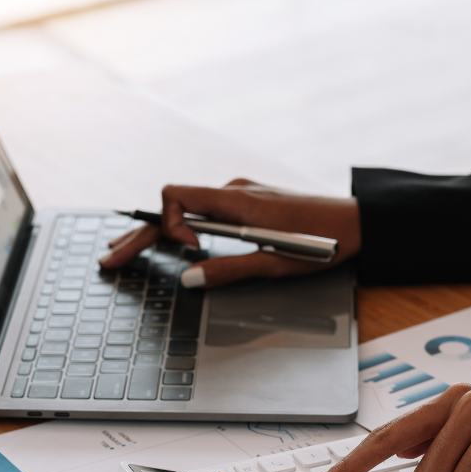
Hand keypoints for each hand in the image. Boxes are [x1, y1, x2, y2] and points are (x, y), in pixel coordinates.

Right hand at [99, 179, 360, 287]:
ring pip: (186, 209)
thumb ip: (229, 270)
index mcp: (237, 202)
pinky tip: (170, 242)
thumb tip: (188, 279)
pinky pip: (205, 210)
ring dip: (158, 230)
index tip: (189, 252)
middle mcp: (233, 192)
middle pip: (172, 208)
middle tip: (110, 258)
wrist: (360, 223)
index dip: (169, 225)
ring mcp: (240, 195)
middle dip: (140, 234)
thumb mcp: (275, 264)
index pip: (176, 196)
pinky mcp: (249, 203)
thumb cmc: (324, 242)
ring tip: (127, 250)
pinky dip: (181, 226)